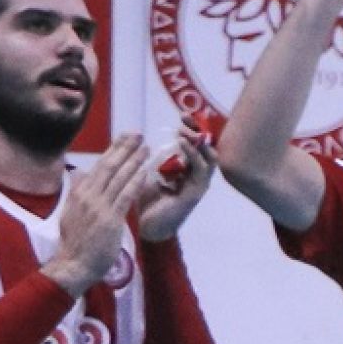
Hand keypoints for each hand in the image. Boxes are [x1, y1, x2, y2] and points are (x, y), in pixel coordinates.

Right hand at [41, 134, 148, 296]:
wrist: (74, 265)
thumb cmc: (76, 243)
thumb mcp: (72, 213)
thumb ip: (78, 194)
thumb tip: (79, 176)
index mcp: (79, 193)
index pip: (99, 167)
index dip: (113, 151)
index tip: (124, 138)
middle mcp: (87, 196)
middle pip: (108, 166)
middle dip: (124, 148)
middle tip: (137, 133)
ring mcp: (98, 207)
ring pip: (118, 178)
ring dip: (133, 161)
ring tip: (146, 148)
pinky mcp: (109, 219)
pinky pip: (125, 196)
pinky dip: (135, 182)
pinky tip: (145, 172)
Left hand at [139, 114, 219, 242]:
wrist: (146, 227)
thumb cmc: (145, 201)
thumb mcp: (145, 172)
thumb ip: (146, 157)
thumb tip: (133, 137)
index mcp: (186, 169)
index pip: (196, 144)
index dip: (192, 129)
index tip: (183, 116)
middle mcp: (196, 175)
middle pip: (207, 147)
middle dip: (198, 131)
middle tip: (185, 119)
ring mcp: (199, 184)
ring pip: (209, 157)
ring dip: (197, 142)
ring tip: (183, 131)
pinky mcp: (196, 193)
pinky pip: (201, 170)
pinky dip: (193, 155)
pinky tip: (183, 145)